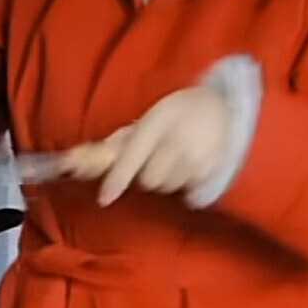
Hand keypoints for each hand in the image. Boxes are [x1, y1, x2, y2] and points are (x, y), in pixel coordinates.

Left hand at [61, 87, 230, 205]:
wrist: (225, 108)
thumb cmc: (178, 112)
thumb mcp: (150, 117)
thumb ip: (120, 140)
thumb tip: (82, 160)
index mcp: (158, 122)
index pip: (132, 156)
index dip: (117, 179)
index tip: (104, 198)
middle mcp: (178, 140)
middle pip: (148, 180)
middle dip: (146, 173)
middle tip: (156, 158)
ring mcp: (198, 158)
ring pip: (167, 188)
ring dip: (166, 178)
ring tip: (176, 158)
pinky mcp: (213, 172)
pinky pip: (187, 192)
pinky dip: (185, 183)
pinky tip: (191, 165)